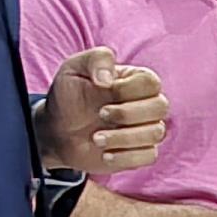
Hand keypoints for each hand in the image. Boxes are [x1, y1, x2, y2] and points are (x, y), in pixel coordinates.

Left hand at [39, 48, 167, 173]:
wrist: (56, 130)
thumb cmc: (68, 96)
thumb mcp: (74, 68)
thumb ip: (96, 60)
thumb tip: (109, 79)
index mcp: (135, 80)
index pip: (151, 82)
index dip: (128, 89)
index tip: (102, 90)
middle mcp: (145, 103)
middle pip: (160, 107)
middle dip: (128, 113)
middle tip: (100, 114)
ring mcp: (144, 129)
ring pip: (156, 133)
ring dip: (123, 137)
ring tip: (96, 138)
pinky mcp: (139, 152)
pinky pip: (149, 156)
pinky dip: (126, 156)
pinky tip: (105, 154)